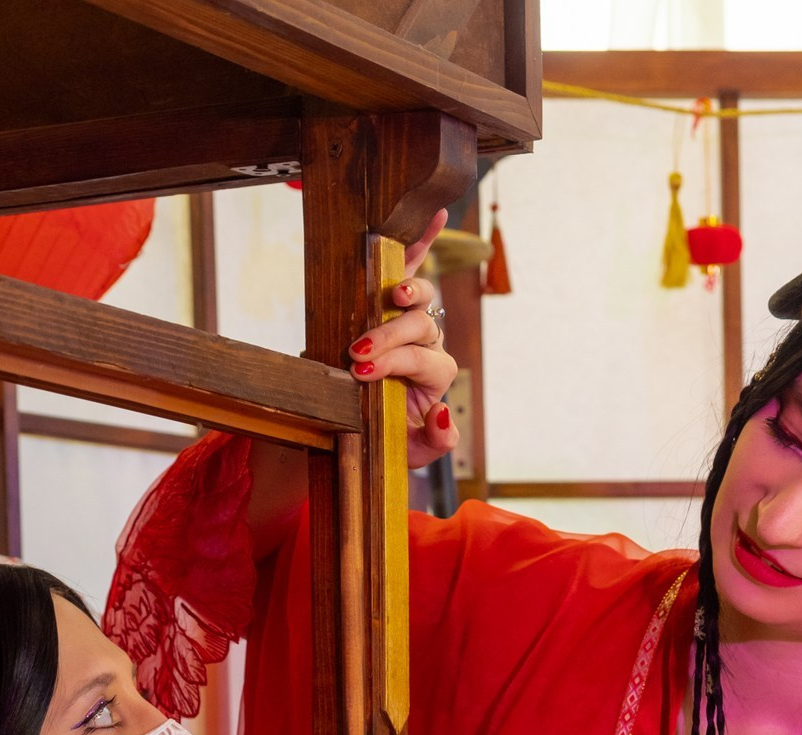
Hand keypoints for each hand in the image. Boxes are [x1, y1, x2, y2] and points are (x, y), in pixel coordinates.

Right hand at [349, 211, 460, 472]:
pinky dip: (424, 241)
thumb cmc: (388, 440)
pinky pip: (412, 266)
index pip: (422, 361)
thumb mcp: (414, 453)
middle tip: (358, 353)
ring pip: (418, 300)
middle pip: (419, 328)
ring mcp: (413, 322)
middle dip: (390, 338)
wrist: (360, 427)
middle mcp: (429, 345)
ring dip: (409, 291)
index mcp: (436, 376)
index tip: (361, 369)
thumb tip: (443, 412)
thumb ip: (436, 442)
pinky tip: (439, 213)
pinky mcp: (393, 305)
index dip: (395, 362)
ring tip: (396, 295)